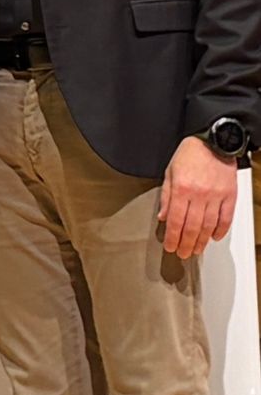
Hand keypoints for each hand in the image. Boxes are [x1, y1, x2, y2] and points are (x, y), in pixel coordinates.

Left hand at [159, 135, 237, 259]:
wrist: (213, 140)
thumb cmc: (190, 154)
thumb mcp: (170, 172)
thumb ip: (166, 196)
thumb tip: (163, 217)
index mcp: (182, 189)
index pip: (176, 221)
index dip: (173, 238)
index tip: (170, 247)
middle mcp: (199, 194)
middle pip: (192, 227)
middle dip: (186, 244)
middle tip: (183, 254)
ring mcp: (216, 196)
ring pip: (209, 226)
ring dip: (202, 241)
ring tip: (197, 249)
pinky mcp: (230, 195)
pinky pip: (226, 218)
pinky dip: (220, 230)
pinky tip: (214, 237)